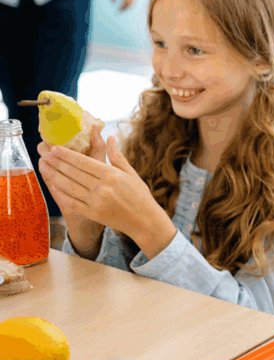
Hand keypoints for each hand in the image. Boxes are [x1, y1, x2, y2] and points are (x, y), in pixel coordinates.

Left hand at [38, 135, 175, 257]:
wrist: (145, 221)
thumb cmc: (140, 196)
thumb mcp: (131, 173)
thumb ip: (117, 156)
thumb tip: (109, 138)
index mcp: (112, 175)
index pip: (84, 162)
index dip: (67, 154)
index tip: (55, 148)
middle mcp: (102, 188)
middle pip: (73, 172)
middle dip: (57, 162)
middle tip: (45, 154)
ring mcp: (96, 202)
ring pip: (69, 186)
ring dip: (54, 175)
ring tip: (43, 166)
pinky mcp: (92, 213)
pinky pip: (71, 201)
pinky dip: (60, 192)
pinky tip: (52, 185)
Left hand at [109, 0, 135, 10]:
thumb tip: (113, 3)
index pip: (126, 2)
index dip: (123, 8)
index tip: (117, 11)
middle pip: (132, 2)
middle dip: (126, 8)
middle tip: (120, 12)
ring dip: (129, 5)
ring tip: (123, 8)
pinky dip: (130, 0)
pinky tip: (125, 2)